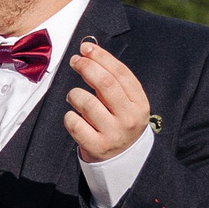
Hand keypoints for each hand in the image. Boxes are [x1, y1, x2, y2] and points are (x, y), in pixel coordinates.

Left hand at [64, 39, 151, 163]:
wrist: (124, 159)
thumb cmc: (119, 122)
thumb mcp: (126, 102)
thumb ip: (112, 81)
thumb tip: (89, 51)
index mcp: (139, 103)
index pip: (120, 73)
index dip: (101, 57)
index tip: (86, 48)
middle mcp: (129, 118)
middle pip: (105, 83)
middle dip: (87, 67)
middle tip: (75, 61)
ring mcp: (114, 134)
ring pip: (87, 103)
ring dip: (75, 94)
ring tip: (73, 96)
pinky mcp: (97, 147)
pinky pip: (75, 124)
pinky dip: (69, 117)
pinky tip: (73, 116)